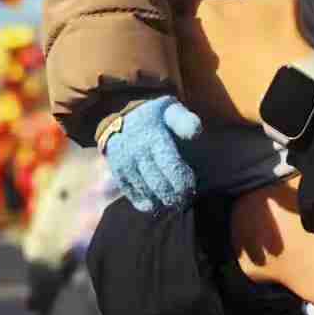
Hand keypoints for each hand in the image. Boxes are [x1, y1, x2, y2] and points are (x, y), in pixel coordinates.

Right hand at [103, 96, 203, 212]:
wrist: (122, 120)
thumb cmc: (157, 118)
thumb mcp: (171, 111)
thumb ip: (185, 121)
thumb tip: (195, 133)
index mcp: (153, 134)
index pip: (171, 165)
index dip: (182, 179)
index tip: (191, 185)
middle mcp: (137, 149)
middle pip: (159, 183)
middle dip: (175, 194)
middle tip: (184, 198)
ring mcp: (125, 162)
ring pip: (146, 191)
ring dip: (161, 200)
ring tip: (174, 202)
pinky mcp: (117, 172)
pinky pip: (132, 194)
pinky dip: (145, 202)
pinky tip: (155, 203)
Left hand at [177, 0, 313, 124]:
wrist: (288, 86)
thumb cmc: (282, 34)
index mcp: (204, 8)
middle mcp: (188, 34)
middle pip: (171, 24)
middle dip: (179, 23)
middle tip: (192, 28)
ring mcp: (187, 66)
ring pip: (170, 55)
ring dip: (178, 52)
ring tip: (191, 56)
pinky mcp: (193, 94)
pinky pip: (179, 86)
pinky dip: (185, 83)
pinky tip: (196, 83)